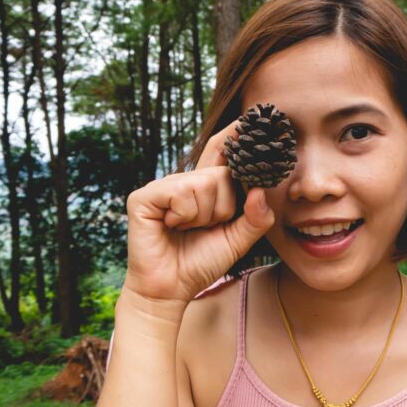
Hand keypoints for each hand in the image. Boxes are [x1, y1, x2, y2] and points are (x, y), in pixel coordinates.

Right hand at [122, 119, 275, 304]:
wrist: (170, 290)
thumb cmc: (201, 262)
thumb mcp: (238, 240)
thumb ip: (256, 217)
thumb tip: (262, 190)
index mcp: (205, 187)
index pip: (225, 152)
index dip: (237, 134)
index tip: (255, 116)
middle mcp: (184, 181)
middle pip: (222, 174)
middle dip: (224, 208)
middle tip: (205, 227)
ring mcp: (163, 186)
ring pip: (205, 184)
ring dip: (204, 216)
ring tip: (187, 229)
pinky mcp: (144, 196)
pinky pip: (182, 193)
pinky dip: (184, 215)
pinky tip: (171, 227)